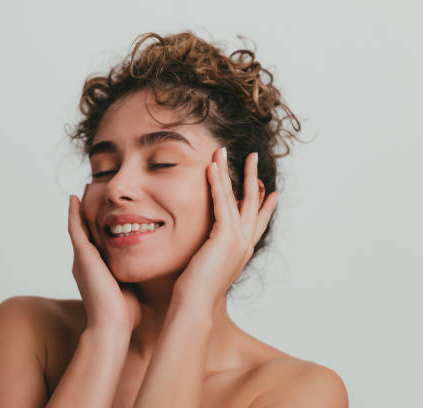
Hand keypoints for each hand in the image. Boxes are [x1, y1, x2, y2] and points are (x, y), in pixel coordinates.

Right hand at [68, 184, 141, 333]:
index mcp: (97, 270)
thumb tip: (155, 275)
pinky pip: (75, 229)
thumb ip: (139, 278)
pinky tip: (75, 198)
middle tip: (92, 192)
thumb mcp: (133, 289)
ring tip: (84, 189)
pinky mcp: (82, 256)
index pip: (98, 242)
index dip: (101, 226)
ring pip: (79, 226)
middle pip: (87, 231)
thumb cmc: (125, 315)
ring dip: (81, 207)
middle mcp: (85, 262)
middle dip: (90, 212)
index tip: (107, 210)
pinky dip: (74, 213)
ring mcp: (81, 259)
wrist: (112, 326)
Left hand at [171, 147, 278, 312]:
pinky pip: (222, 202)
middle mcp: (245, 244)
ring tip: (224, 151)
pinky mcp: (225, 237)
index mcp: (242, 252)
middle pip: (254, 203)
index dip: (266, 205)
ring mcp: (238, 240)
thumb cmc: (195, 291)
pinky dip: (217, 182)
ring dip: (231, 172)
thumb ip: (212, 254)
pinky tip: (212, 167)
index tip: (273, 192)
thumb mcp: (209, 267)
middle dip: (252, 178)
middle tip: (251, 157)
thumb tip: (206, 249)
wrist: (195, 305)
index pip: (258, 222)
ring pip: (238, 197)